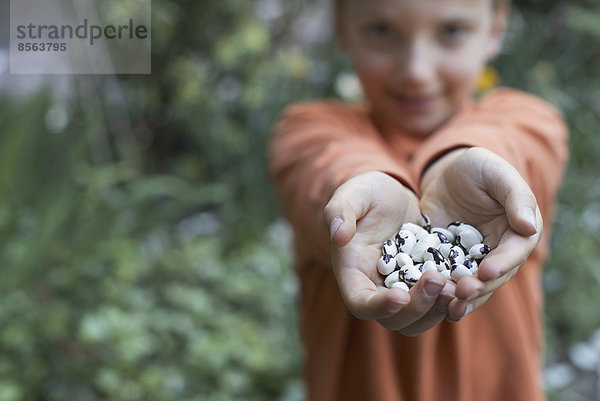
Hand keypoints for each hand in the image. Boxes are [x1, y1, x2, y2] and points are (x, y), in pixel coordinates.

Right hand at [323, 171, 455, 335]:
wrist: (392, 196)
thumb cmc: (366, 193)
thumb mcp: (352, 195)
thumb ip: (340, 212)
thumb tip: (338, 235)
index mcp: (353, 273)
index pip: (361, 302)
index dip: (379, 306)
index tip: (401, 296)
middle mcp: (376, 288)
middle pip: (394, 319)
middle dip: (417, 307)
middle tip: (436, 280)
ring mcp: (402, 289)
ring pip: (418, 319)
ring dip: (437, 310)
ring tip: (455, 287)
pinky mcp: (424, 284)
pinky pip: (438, 302)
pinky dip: (452, 299)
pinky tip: (468, 282)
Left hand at [419, 147, 541, 321]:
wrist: (446, 174)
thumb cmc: (478, 168)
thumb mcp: (496, 174)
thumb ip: (515, 196)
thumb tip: (530, 226)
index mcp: (518, 231)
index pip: (515, 251)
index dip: (503, 263)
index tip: (487, 271)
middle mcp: (499, 251)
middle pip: (494, 275)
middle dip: (480, 286)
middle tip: (462, 292)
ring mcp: (473, 260)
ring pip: (472, 284)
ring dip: (462, 298)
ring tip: (449, 305)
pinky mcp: (449, 263)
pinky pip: (447, 280)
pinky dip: (441, 293)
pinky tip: (431, 302)